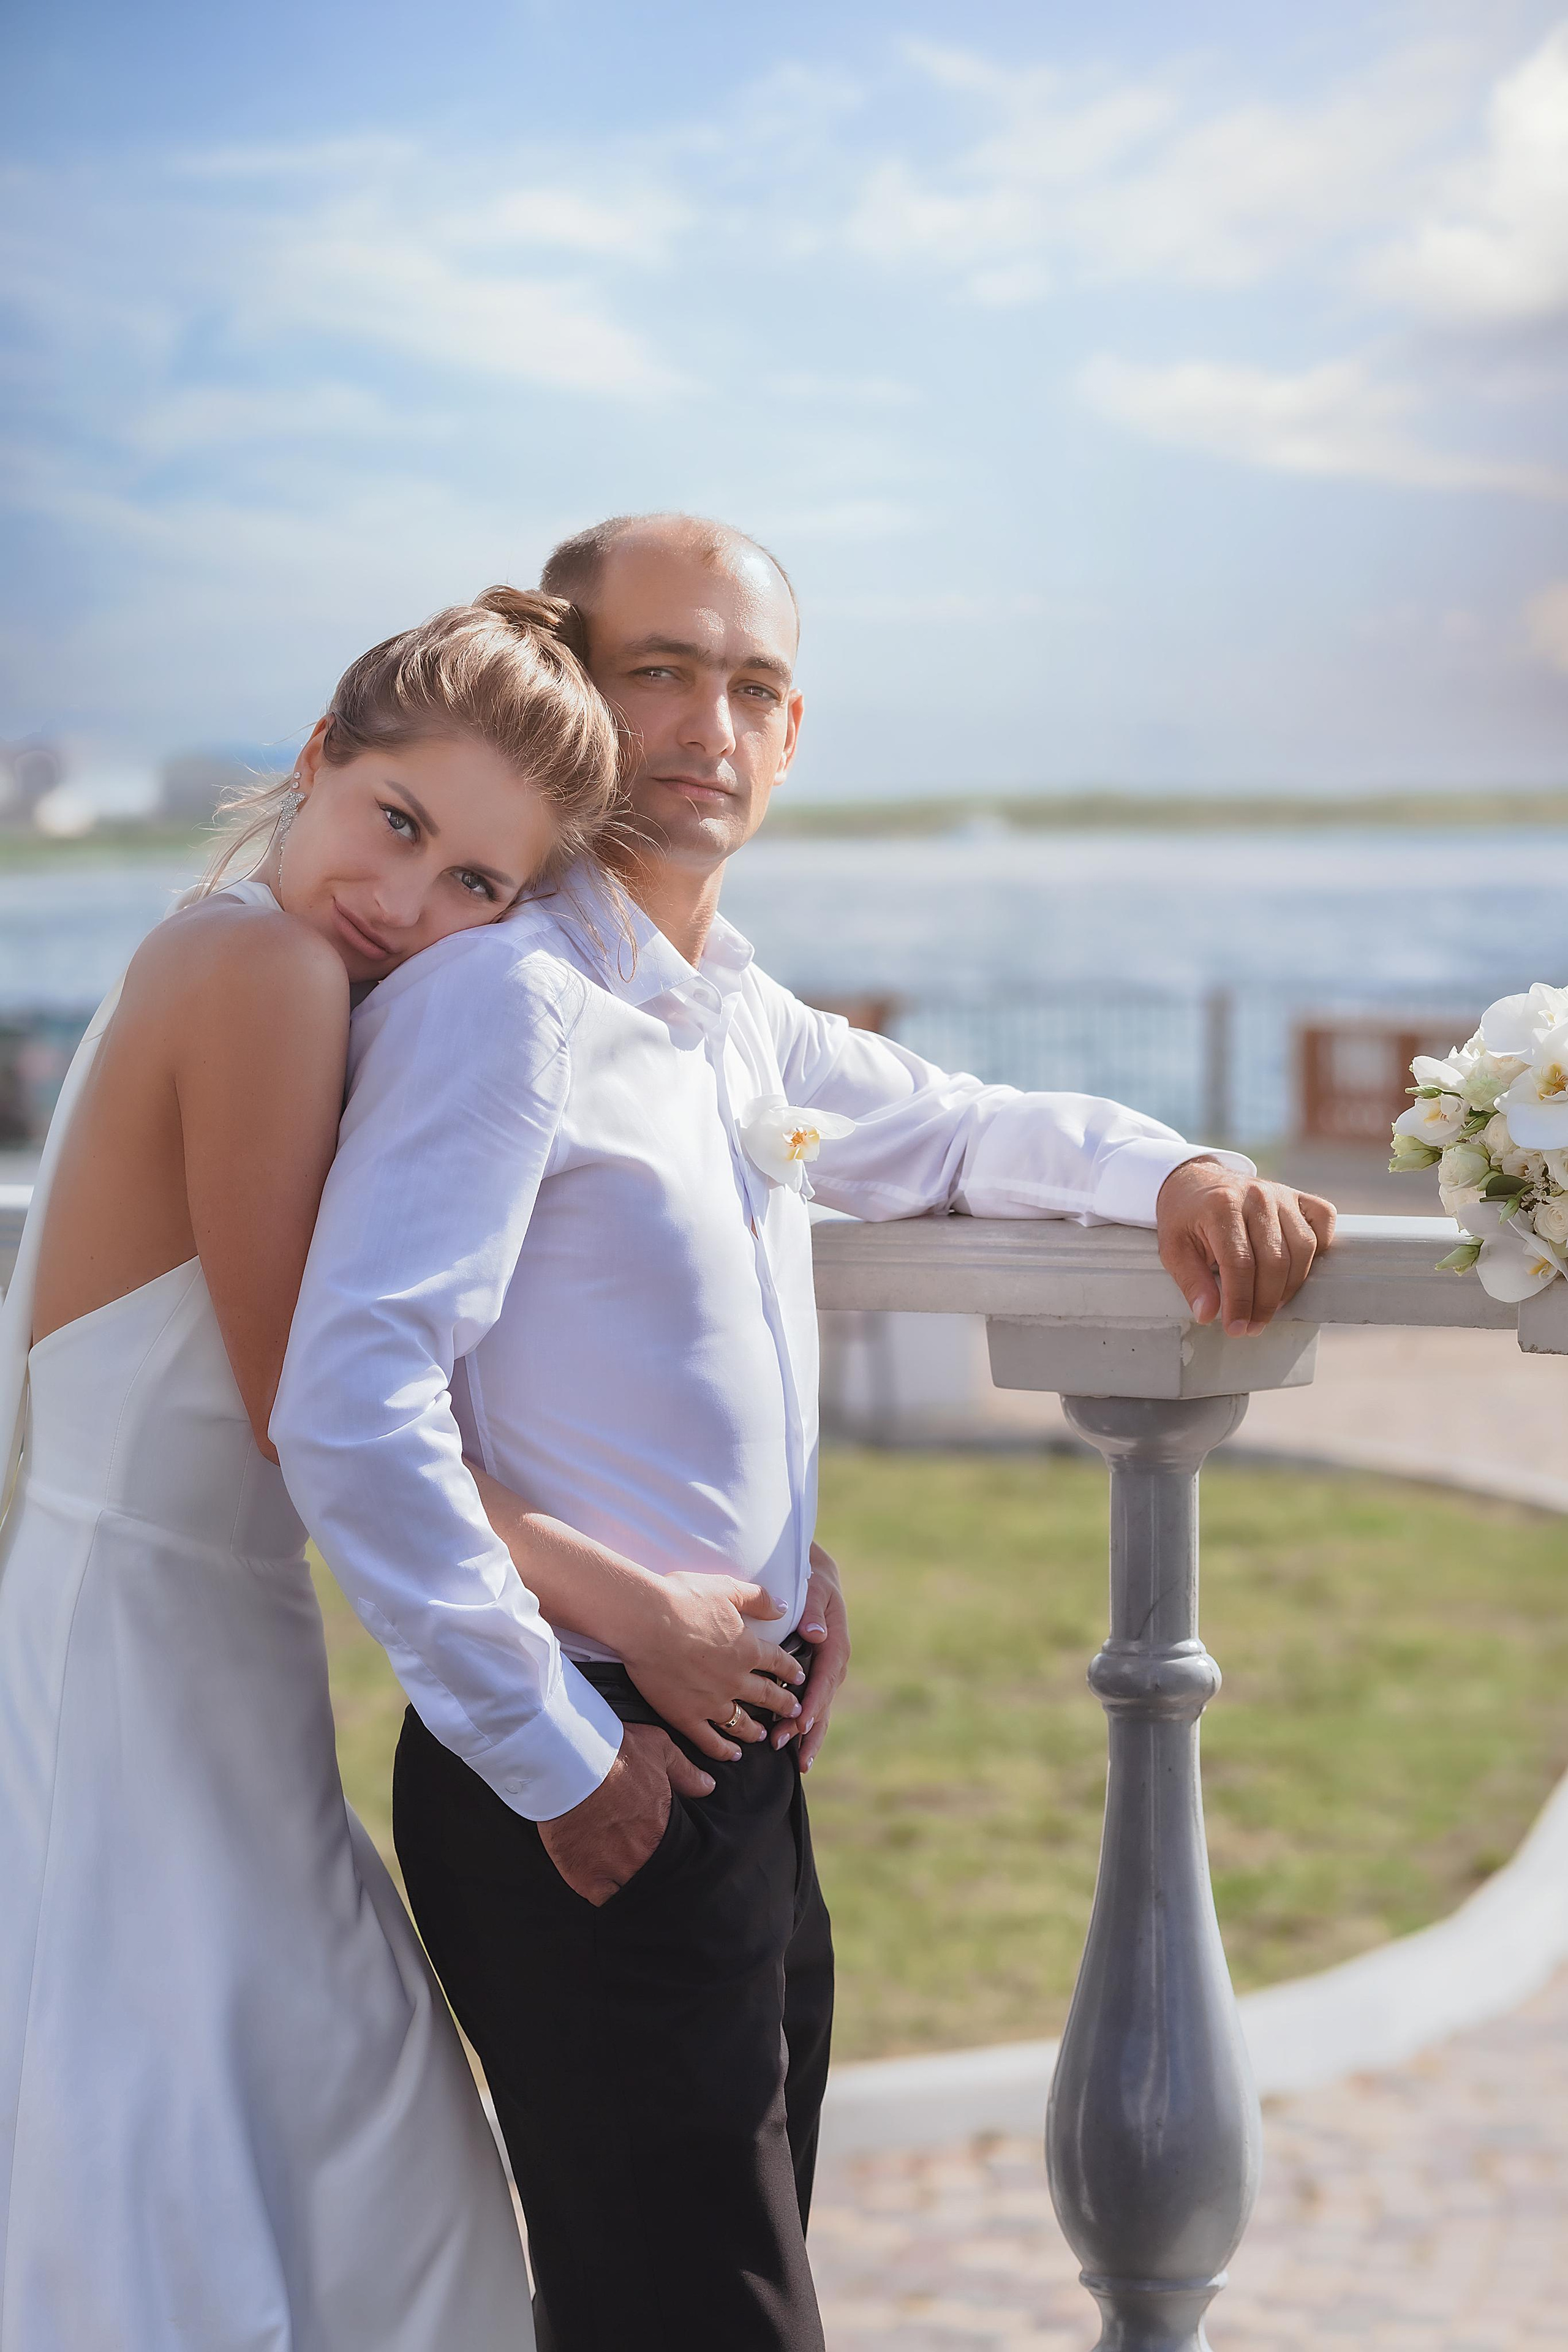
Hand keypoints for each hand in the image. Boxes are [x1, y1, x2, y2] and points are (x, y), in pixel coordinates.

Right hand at [538, 1723, 713, 1906]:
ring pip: (632, 1889)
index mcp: (663, 1829)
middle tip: (638, 1857)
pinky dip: (604, 1894)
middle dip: (651, 1868)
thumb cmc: (615, 1751)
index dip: (670, 1852)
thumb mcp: (659, 1749)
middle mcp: (643, 1855)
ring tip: (622, 1872)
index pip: (677, 1854)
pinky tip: (602, 1883)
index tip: (661, 1846)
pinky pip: (602, 1899)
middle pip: (655, 1874)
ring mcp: (615, 1869)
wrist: (569, 1762)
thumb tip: (709, 1787)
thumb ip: (686, 1773)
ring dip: (629, 1882)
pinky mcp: (586, 1877)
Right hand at [619, 1572, 804, 1761]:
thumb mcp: (727, 1588)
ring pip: (743, 1723)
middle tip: (795, 1712)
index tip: (800, 1677)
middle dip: (784, 1704)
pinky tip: (733, 1754)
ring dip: (756, 1730)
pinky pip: (710, 1740)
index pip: (778, 1663)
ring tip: (764, 1735)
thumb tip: (784, 1608)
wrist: (645, 1620)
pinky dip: (724, 1750)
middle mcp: (735, 1680)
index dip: (792, 1671)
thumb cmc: (683, 1599)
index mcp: (747, 1649)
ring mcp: (711, 1702)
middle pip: (767, 1696)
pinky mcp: (686, 1716)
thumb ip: (758, 1599)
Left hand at [773, 1540, 849, 1771]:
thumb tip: (815, 1633)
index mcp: (836, 1644)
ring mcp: (827, 1671)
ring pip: (820, 1708)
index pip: (825, 1678)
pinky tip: (796, 1748)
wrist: (815, 1575)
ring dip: (809, 1734)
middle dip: (808, 1728)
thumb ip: (813, 1609)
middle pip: (823, 1701)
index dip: (813, 1702)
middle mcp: (834, 1663)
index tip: (800, 1723)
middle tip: (790, 1750)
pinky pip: (813, 1703)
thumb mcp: (814, 1586)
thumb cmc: (812, 1579)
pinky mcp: (817, 1674)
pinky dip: (806, 1725)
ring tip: (797, 1761)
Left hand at [1157, 1158, 1335, 1335]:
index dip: (1240, 1302)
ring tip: (1270, 1306)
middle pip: (1275, 1260)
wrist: (1196, 1182)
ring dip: (1290, 1286)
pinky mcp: (1298, 1196)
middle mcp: (1257, 1196)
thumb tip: (1208, 1315)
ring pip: (1304, 1247)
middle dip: (1265, 1302)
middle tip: (1253, 1326)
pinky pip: (1323, 1223)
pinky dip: (1319, 1249)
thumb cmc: (1186, 1218)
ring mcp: (1281, 1194)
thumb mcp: (1174, 1249)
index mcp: (1222, 1206)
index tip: (1236, 1328)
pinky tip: (1295, 1270)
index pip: (1240, 1264)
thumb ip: (1192, 1282)